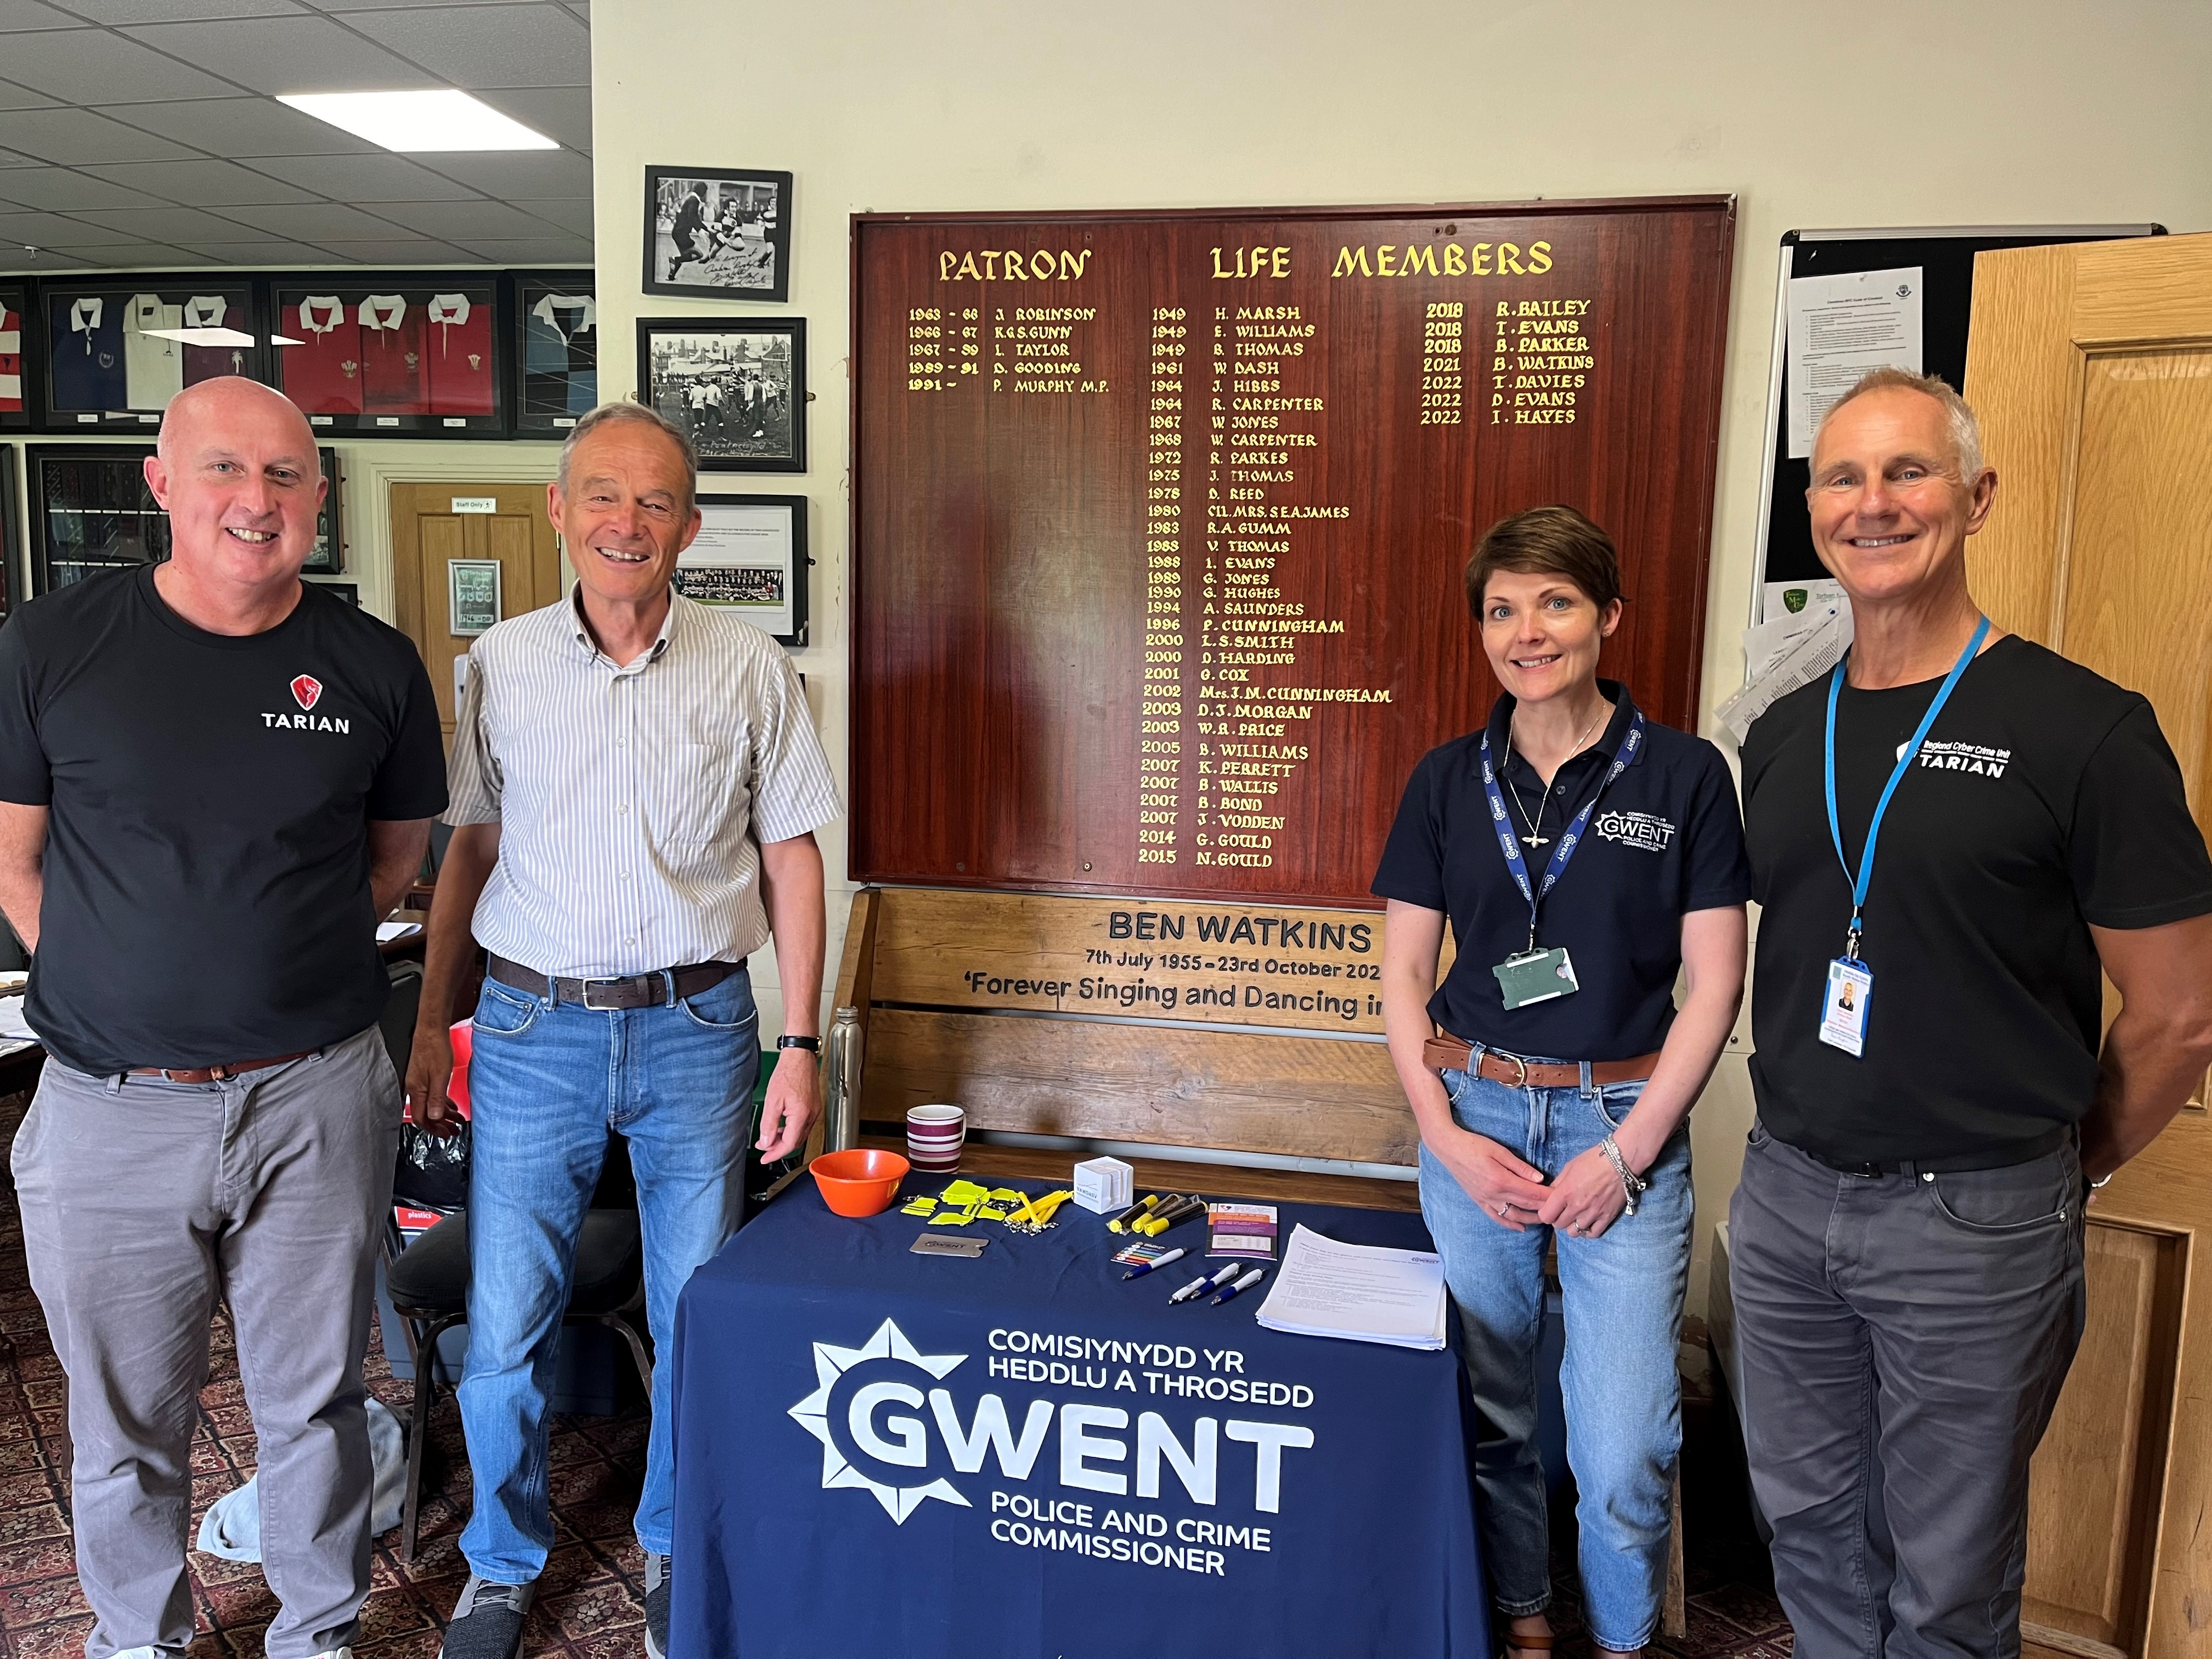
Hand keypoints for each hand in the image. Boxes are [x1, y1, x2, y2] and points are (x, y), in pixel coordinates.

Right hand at [403, 1022, 460, 1138]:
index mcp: (416, 1091)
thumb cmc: (435, 1049)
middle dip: (439, 1125)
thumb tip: (434, 1117)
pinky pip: (432, 1095)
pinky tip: (451, 1105)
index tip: (446, 1134)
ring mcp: (419, 1082)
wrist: (431, 1030)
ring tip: (456, 1120)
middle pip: (425, 1114)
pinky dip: (442, 1102)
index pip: (421, 1119)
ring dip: (443, 1114)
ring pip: (430, 1105)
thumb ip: (436, 1098)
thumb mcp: (440, 1076)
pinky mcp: (423, 1076)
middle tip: (454, 1131)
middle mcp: (414, 1088)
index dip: (433, 1129)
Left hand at [757, 1044, 821, 1159]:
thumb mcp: (772, 1101)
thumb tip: (766, 1142)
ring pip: (800, 1134)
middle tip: (764, 1148)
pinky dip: (791, 1130)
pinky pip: (803, 1125)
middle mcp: (811, 1115)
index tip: (765, 1158)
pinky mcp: (814, 1106)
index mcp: (802, 1115)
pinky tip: (781, 1126)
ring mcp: (814, 1111)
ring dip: (785, 1139)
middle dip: (779, 1148)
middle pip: (796, 1142)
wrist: (799, 1056)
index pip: (790, 1144)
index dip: (776, 1154)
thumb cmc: (788, 1072)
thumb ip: (769, 1125)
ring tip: (770, 1138)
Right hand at [1427, 1123, 1550, 1231]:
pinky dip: (1509, 1224)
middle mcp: (1494, 1193)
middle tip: (1559, 1209)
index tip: (1561, 1196)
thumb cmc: (1473, 1145)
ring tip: (1545, 1219)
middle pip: (1525, 1205)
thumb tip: (1539, 1179)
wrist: (1448, 1148)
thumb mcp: (1499, 1150)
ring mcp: (1485, 1199)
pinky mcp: (1479, 1200)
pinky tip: (1520, 1227)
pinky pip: (1496, 1217)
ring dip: (1530, 1219)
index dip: (1547, 1196)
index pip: (1531, 1192)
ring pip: (1513, 1215)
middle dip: (1544, 1208)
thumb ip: (1519, 1166)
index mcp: (1501, 1179)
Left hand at [1537, 1145, 1629, 1238]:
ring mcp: (1593, 1214)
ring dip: (1572, 1225)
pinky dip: (1588, 1230)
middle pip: (1558, 1225)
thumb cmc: (1593, 1160)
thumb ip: (1557, 1184)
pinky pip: (1593, 1234)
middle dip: (1558, 1219)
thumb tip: (1549, 1195)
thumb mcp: (1569, 1167)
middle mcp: (1577, 1206)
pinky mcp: (1607, 1218)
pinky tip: (1588, 1222)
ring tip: (1576, 1216)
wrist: (1620, 1162)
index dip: (1546, 1213)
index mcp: (1565, 1193)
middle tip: (1564, 1211)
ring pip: (1574, 1232)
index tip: (1550, 1209)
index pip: (1546, 1216)